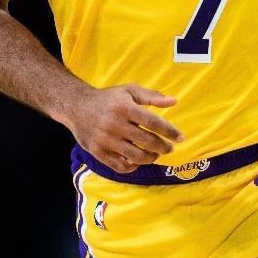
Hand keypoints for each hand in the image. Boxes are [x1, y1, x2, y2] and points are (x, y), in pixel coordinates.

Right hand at [65, 83, 185, 172]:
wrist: (77, 106)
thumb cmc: (108, 98)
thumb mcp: (129, 90)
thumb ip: (152, 96)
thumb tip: (175, 102)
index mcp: (125, 107)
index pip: (154, 122)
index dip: (170, 131)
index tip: (181, 138)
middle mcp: (115, 124)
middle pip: (147, 141)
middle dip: (163, 147)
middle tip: (168, 148)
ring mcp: (106, 140)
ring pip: (136, 156)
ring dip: (150, 158)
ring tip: (155, 154)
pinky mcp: (98, 152)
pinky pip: (120, 166)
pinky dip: (133, 166)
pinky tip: (137, 160)